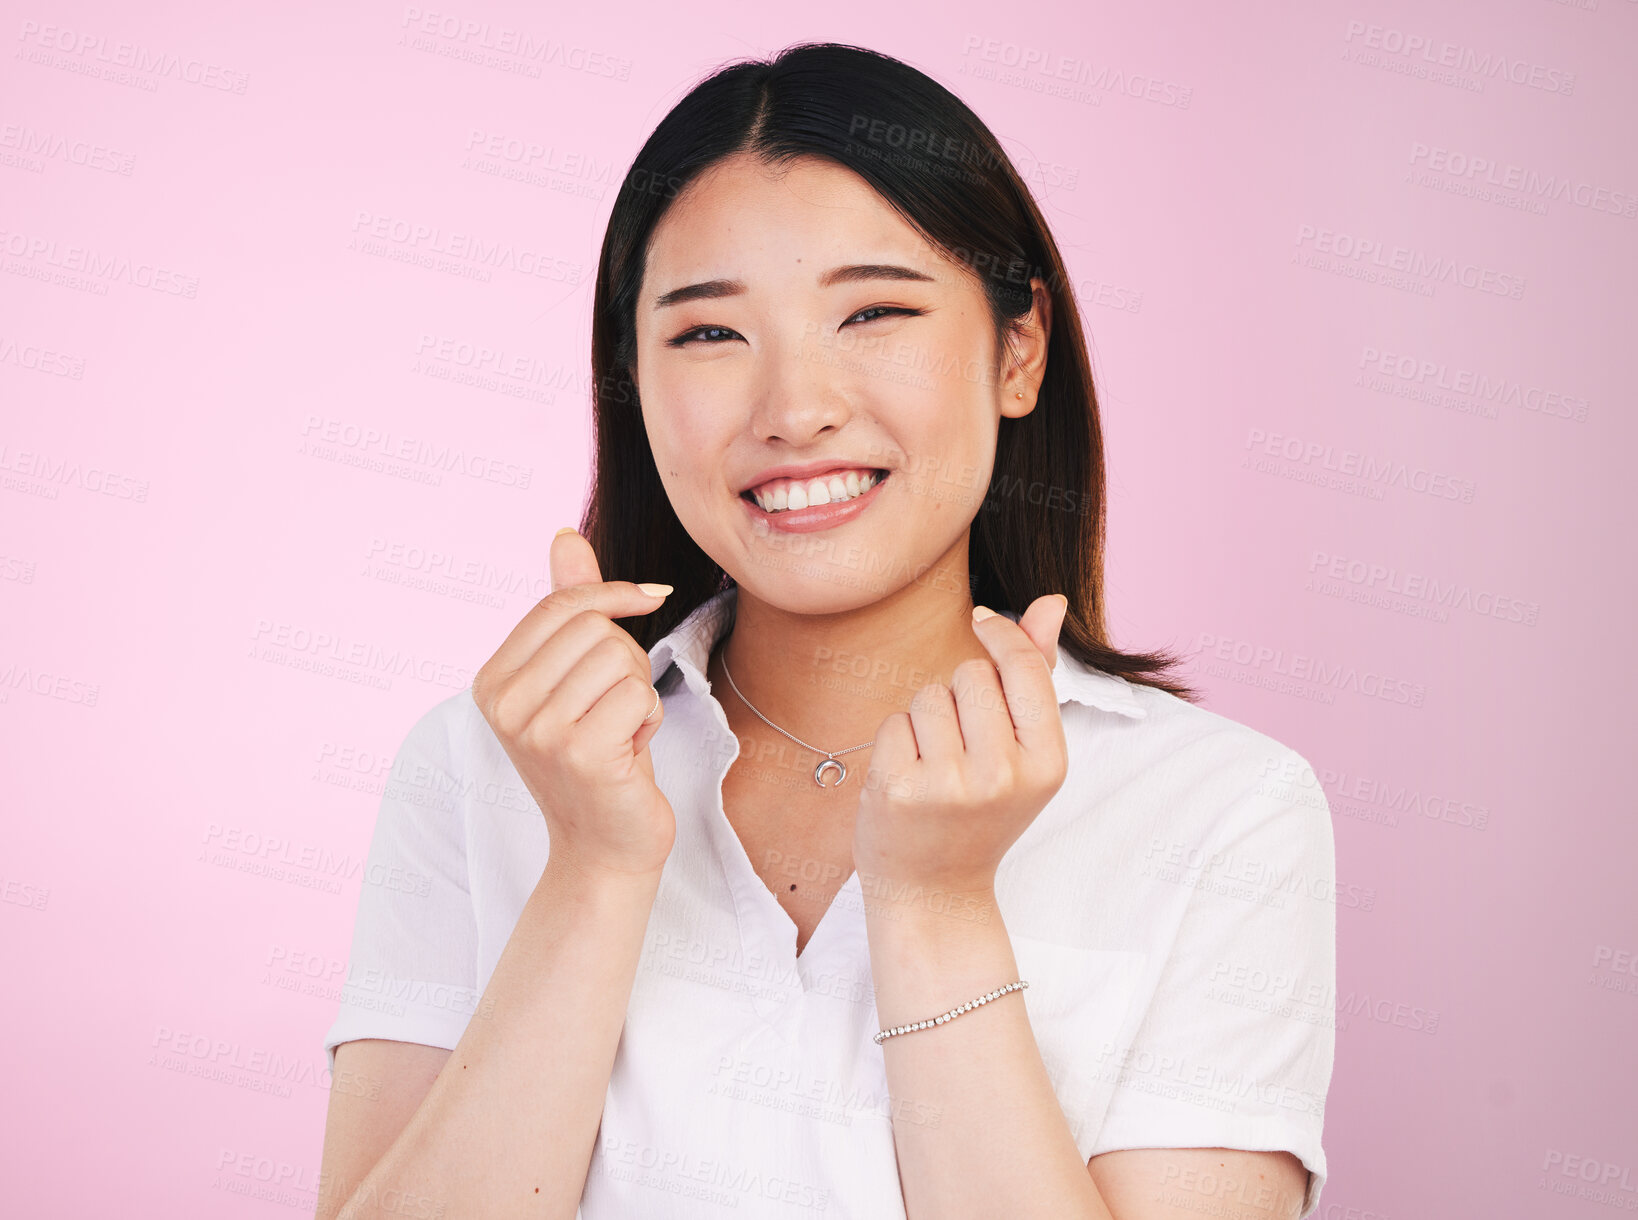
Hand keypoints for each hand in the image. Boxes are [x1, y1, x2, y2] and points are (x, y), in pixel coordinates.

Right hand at [471, 527, 677, 878]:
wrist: (604, 848)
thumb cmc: (597, 756)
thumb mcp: (575, 677)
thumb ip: (568, 607)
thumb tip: (565, 533)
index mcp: (491, 681)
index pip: (562, 604)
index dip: (614, 594)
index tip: (651, 594)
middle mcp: (503, 705)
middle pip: (596, 628)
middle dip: (627, 660)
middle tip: (616, 708)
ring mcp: (537, 731)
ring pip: (622, 658)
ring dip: (640, 693)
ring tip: (620, 732)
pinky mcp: (580, 754)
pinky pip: (640, 695)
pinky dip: (649, 721)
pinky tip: (630, 754)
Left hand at [852, 595, 1070, 895]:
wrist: (936, 891)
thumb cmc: (982, 812)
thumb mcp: (1025, 753)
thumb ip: (1036, 673)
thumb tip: (1050, 602)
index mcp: (1048, 763)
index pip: (1022, 666)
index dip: (998, 633)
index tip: (980, 619)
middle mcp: (1003, 776)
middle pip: (970, 675)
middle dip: (961, 695)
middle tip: (963, 747)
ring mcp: (950, 785)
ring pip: (928, 696)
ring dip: (926, 720)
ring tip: (936, 767)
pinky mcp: (899, 789)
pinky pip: (894, 723)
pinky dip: (896, 743)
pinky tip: (908, 780)